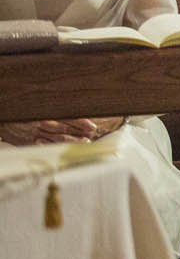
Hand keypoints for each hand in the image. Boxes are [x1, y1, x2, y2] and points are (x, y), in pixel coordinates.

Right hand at [0, 117, 123, 145]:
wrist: (6, 120)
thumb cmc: (28, 113)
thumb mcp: (42, 108)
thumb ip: (58, 112)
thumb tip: (78, 114)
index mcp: (48, 113)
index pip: (68, 118)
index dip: (81, 122)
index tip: (93, 127)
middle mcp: (43, 124)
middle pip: (64, 129)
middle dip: (79, 134)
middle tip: (91, 138)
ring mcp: (36, 134)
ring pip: (56, 139)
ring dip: (71, 142)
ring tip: (84, 143)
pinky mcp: (30, 143)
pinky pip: (44, 146)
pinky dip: (55, 148)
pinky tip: (64, 150)